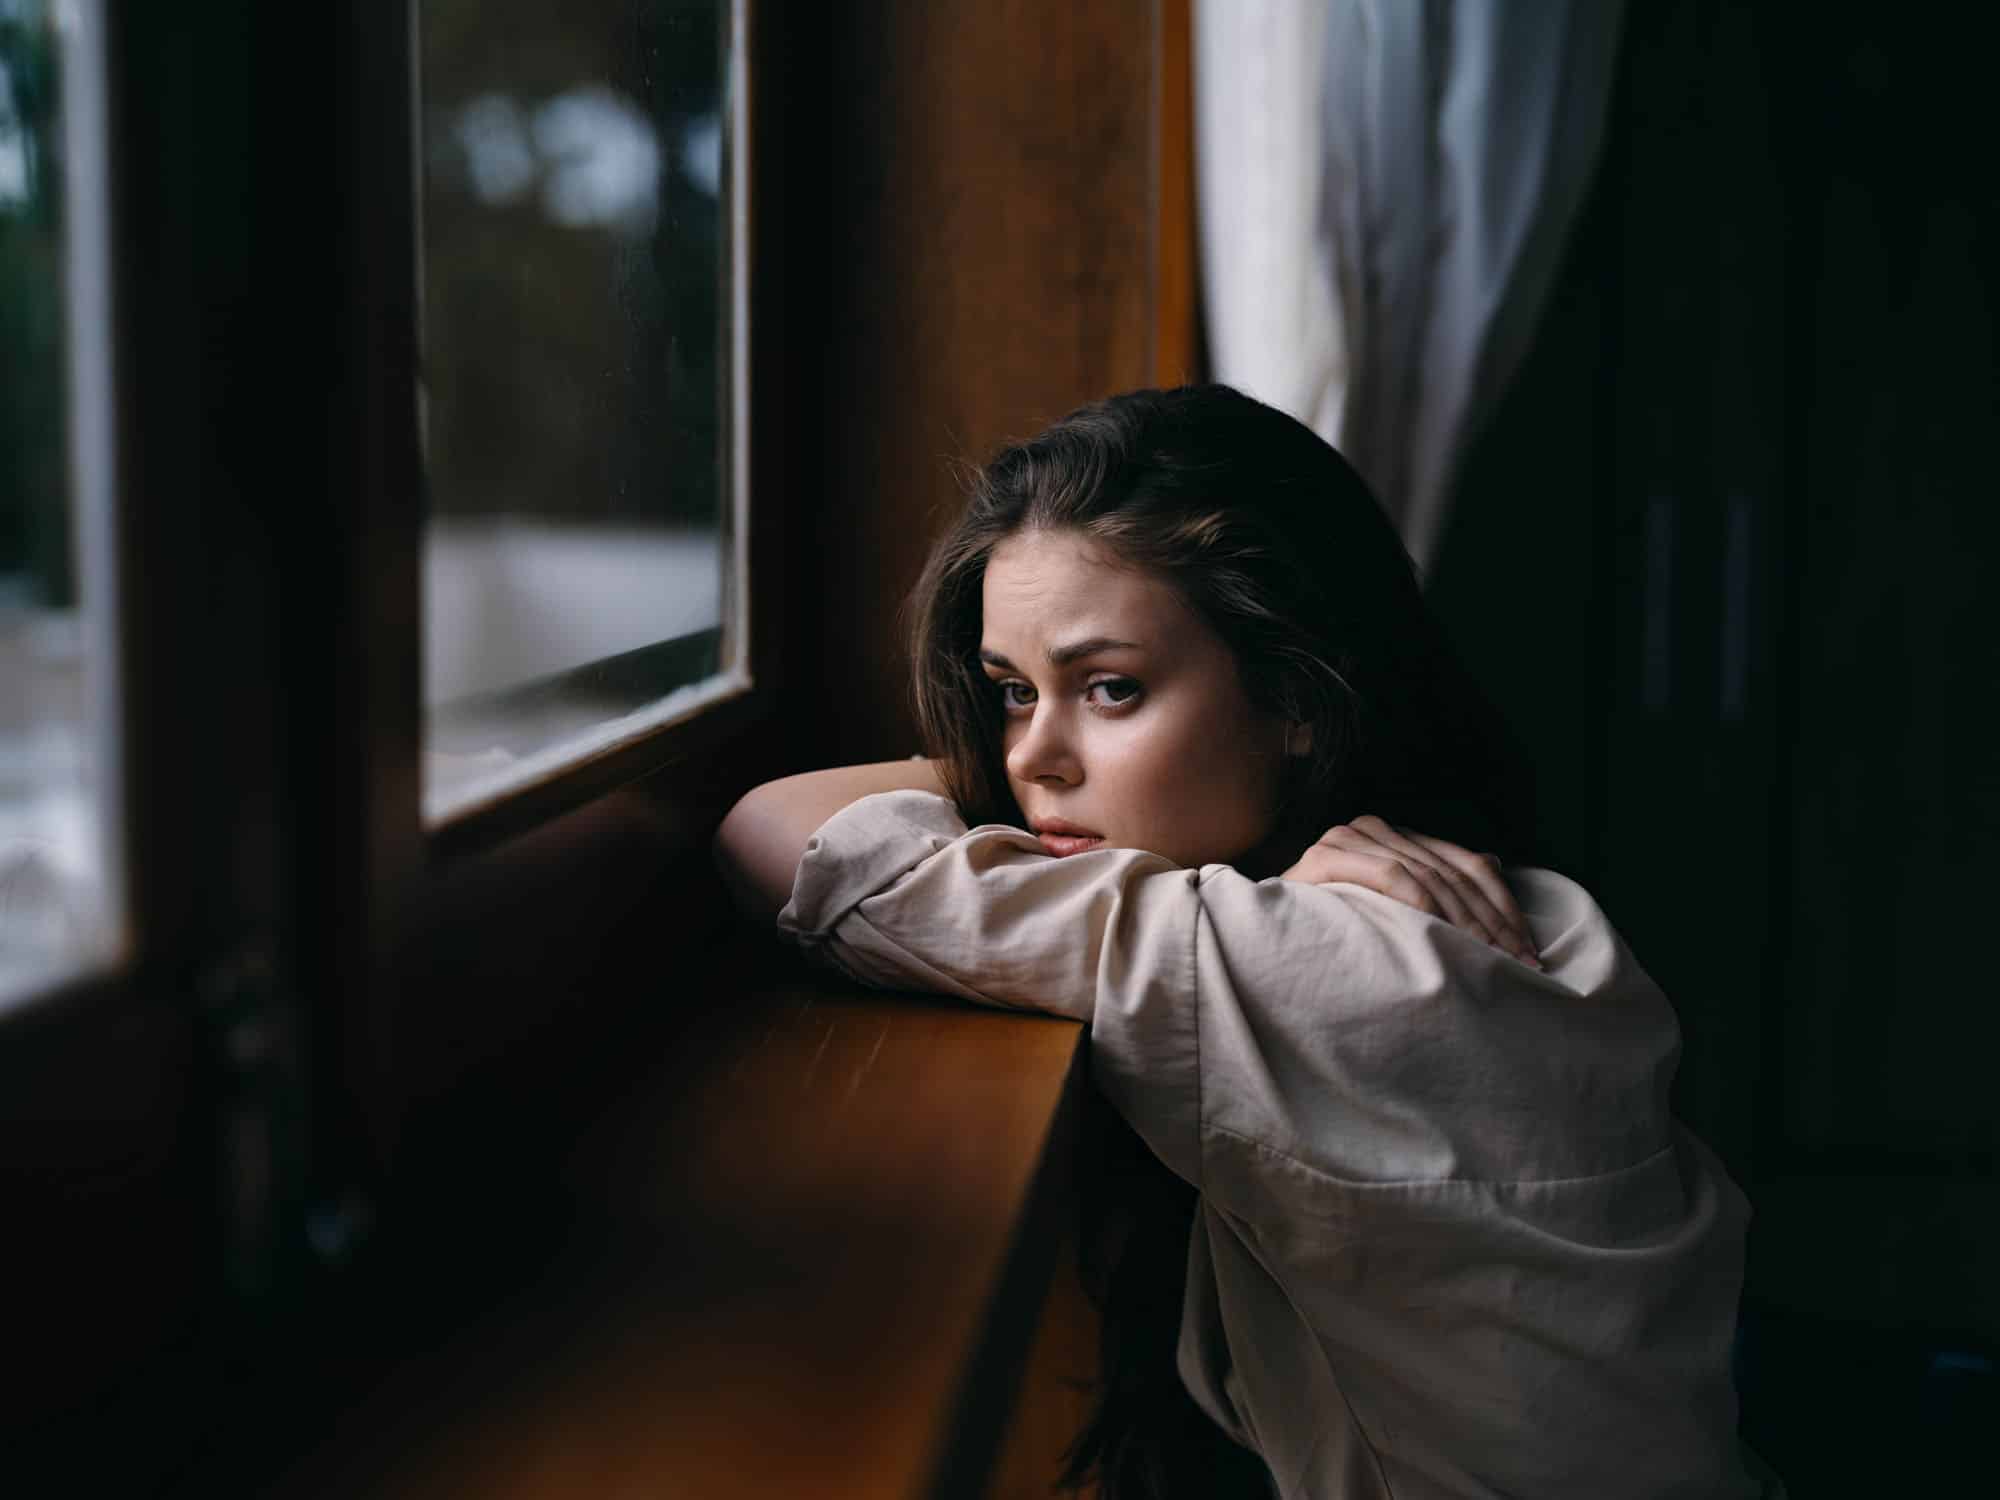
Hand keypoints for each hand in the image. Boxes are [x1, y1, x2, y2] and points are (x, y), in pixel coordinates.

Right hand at [1279, 815, 1541, 968]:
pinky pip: (1393, 877)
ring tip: (1494, 958)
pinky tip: (1448, 936)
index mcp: (1393, 836)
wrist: (1263, 940)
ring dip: (1469, 921)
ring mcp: (1348, 837)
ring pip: (1430, 875)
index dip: (1503, 905)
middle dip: (1494, 920)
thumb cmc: (1331, 931)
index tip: (1528, 948)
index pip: (1467, 863)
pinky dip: (1427, 908)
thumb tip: (1496, 864)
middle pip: (1454, 872)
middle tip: (1522, 962)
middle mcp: (1373, 827)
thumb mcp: (1393, 909)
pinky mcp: (1327, 856)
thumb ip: (1435, 885)